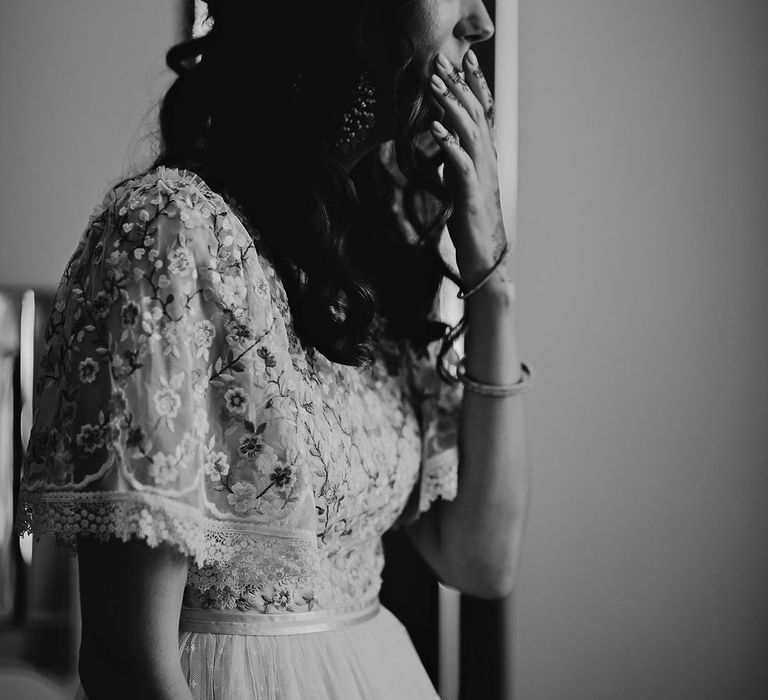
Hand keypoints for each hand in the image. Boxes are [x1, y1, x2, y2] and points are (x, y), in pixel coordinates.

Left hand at [428, 50, 510, 289]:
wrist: (483, 256)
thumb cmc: (470, 222)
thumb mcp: (460, 183)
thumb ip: (455, 161)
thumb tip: (444, 141)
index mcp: (483, 158)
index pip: (480, 113)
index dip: (471, 86)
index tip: (459, 60)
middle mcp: (487, 162)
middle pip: (474, 114)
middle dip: (457, 86)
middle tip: (440, 61)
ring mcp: (482, 177)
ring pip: (470, 133)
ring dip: (451, 107)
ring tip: (433, 85)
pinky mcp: (472, 196)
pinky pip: (462, 165)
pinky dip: (450, 145)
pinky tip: (436, 130)